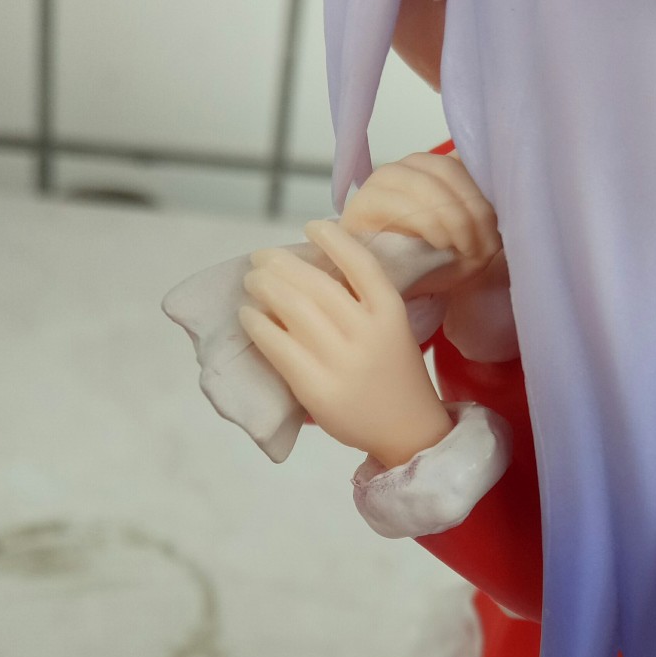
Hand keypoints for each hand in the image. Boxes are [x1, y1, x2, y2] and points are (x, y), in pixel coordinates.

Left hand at [239, 220, 452, 469]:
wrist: (407, 430)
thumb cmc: (391, 373)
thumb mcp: (391, 329)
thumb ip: (361, 303)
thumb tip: (305, 269)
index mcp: (391, 313)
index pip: (361, 264)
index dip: (334, 240)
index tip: (311, 226)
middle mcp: (368, 333)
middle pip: (316, 285)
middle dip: (281, 265)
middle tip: (261, 258)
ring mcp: (343, 362)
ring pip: (294, 310)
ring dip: (265, 288)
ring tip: (252, 281)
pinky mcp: (318, 388)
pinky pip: (279, 347)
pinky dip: (258, 325)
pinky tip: (248, 316)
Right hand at [339, 152, 499, 295]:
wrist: (395, 291)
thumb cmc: (432, 266)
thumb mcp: (472, 243)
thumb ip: (488, 218)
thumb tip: (504, 198)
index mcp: (439, 167)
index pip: (467, 159)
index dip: (485, 193)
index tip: (496, 229)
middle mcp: (412, 165)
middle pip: (449, 169)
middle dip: (472, 208)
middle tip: (481, 244)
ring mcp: (385, 179)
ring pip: (428, 183)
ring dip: (454, 218)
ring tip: (462, 247)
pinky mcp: (365, 200)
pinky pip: (402, 202)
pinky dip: (429, 224)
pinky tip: (440, 243)